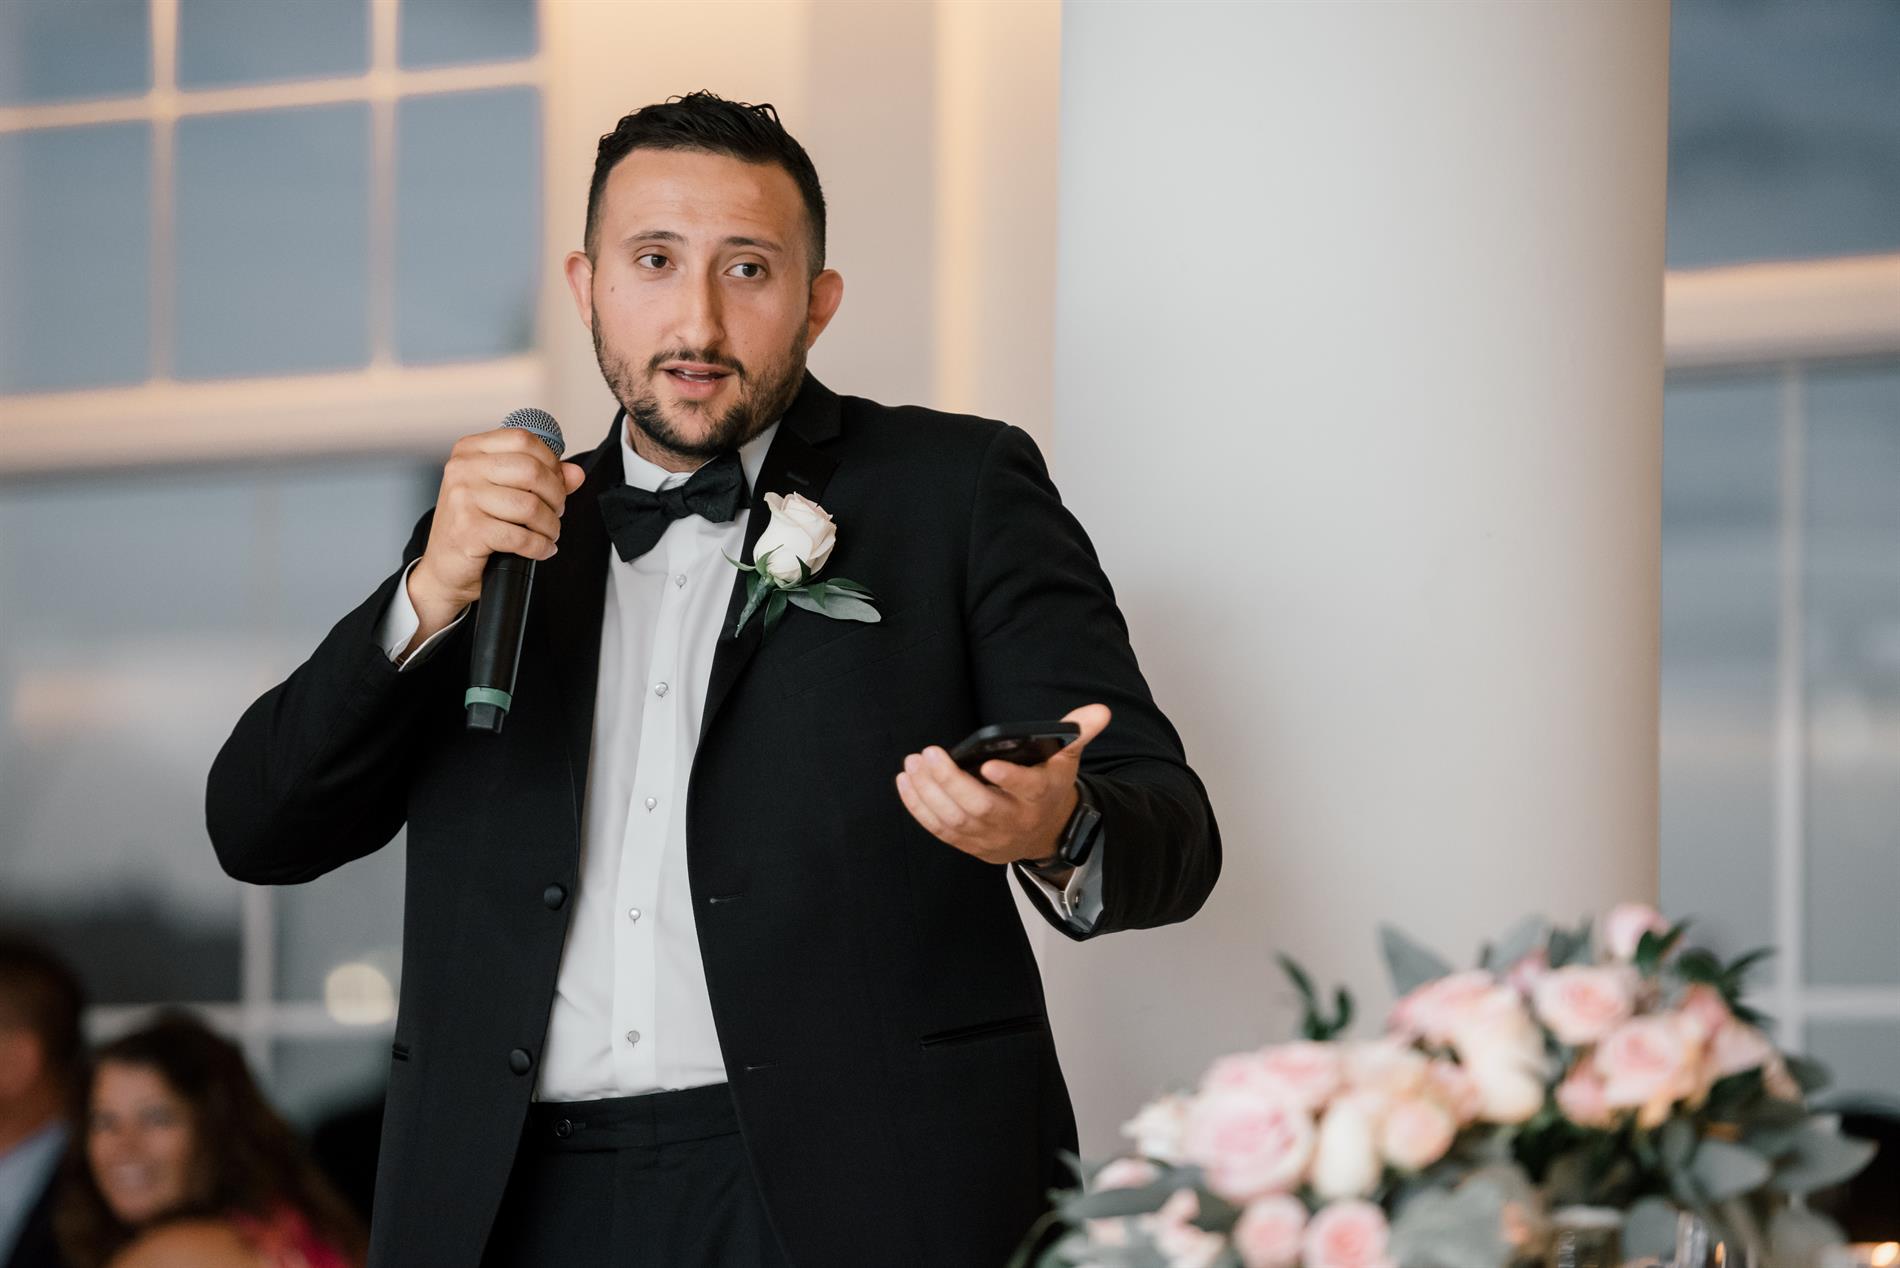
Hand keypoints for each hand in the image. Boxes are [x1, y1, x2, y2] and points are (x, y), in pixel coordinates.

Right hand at [406, 429, 586, 646]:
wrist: (445, 567)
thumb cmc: (473, 526)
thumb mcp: (504, 493)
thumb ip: (542, 478)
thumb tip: (576, 473)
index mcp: (470, 450)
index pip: (523, 439)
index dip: (551, 462)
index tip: (557, 483)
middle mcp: (462, 469)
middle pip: (532, 470)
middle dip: (556, 496)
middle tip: (555, 512)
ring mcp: (462, 498)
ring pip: (530, 505)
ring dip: (550, 525)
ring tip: (549, 533)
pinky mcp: (468, 530)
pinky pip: (521, 536)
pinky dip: (540, 546)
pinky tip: (542, 549)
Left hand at [893, 704, 1110, 868]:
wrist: (1045, 833)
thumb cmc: (1048, 786)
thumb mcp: (1066, 759)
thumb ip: (1078, 732)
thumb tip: (1099, 711)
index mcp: (1039, 796)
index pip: (1027, 789)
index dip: (1009, 779)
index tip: (987, 763)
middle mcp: (1014, 820)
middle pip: (979, 807)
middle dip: (950, 782)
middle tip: (929, 754)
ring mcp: (989, 836)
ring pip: (954, 820)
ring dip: (928, 793)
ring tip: (913, 763)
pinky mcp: (969, 843)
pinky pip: (940, 830)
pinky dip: (919, 808)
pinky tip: (906, 782)